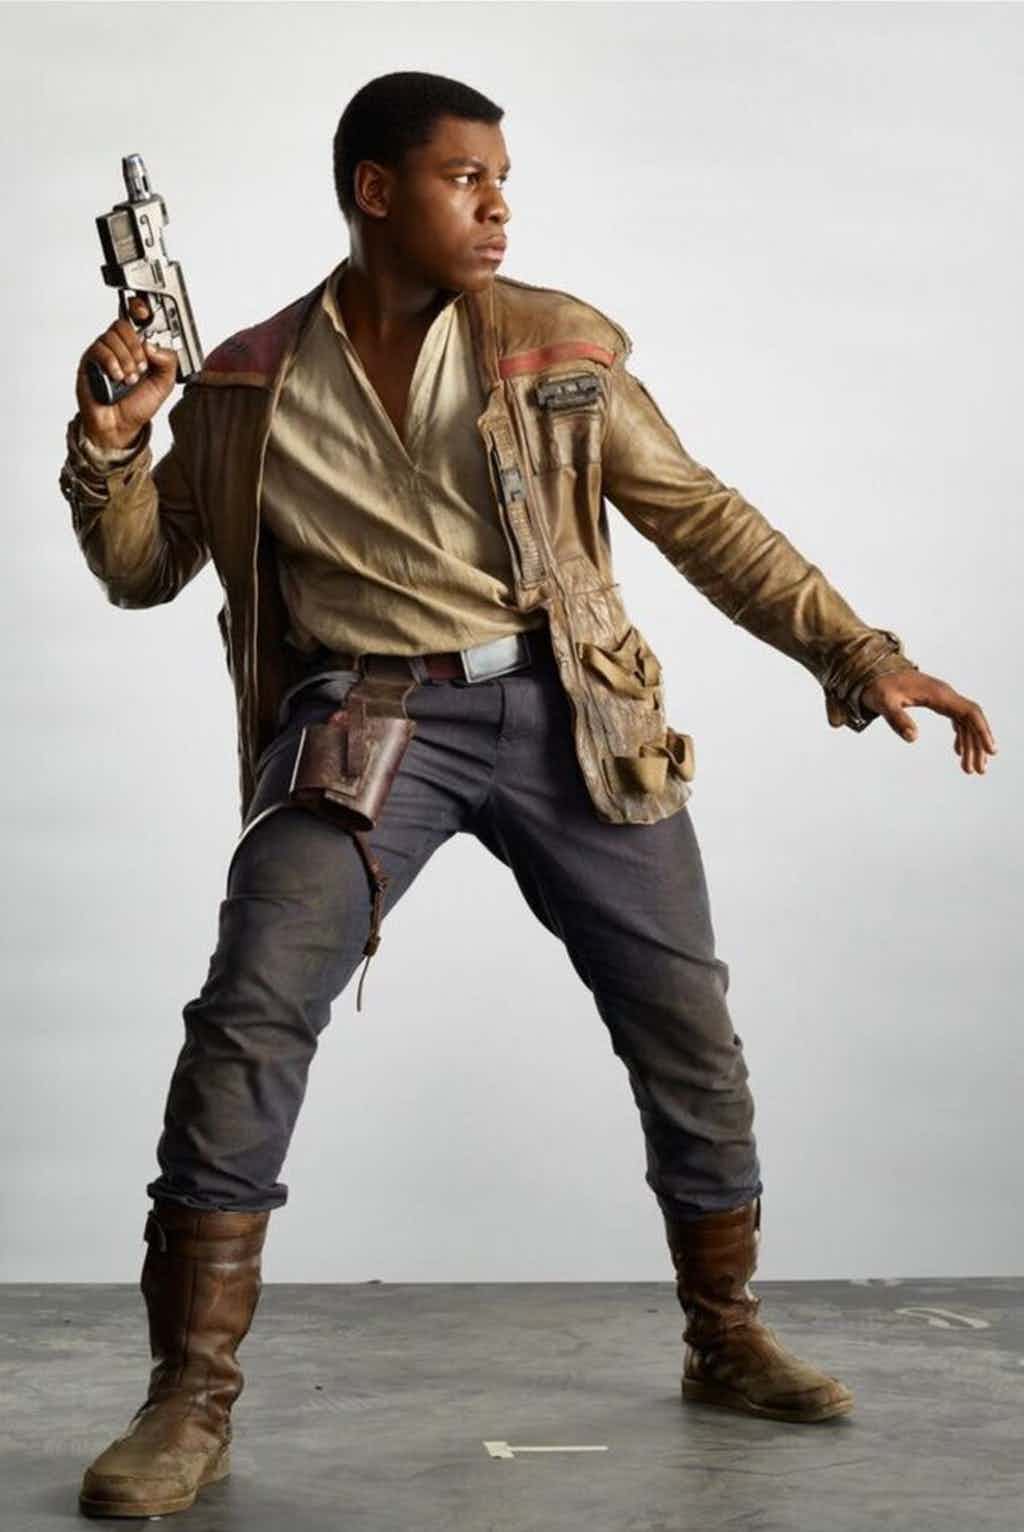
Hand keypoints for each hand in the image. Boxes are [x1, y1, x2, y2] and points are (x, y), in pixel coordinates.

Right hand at [75, 295, 178, 451]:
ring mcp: (103, 352)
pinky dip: (112, 362)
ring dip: (126, 359)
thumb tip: (152, 344)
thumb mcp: (164, 384)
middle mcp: (119, 346)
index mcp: (138, 347)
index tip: (145, 313)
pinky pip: (100, 349)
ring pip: (112, 337)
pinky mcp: (89, 361)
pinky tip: (117, 377)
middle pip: (124, 325)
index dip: (140, 309)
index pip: (136, 318)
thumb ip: (168, 361)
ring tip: (129, 379)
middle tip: (141, 368)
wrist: (119, 427)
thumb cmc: (137, 406)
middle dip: (136, 348)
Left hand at [859, 670, 996, 774]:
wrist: (873, 671)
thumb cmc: (878, 687)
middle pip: (971, 720)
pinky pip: (956, 719)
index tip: (990, 750)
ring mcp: (942, 697)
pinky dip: (960, 735)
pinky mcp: (936, 701)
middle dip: (978, 745)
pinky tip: (958, 751)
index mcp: (938, 694)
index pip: (969, 712)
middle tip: (978, 770)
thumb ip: (897, 719)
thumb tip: (912, 737)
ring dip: (970, 744)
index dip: (982, 731)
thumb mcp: (884, 703)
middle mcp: (945, 694)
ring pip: (964, 721)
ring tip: (969, 768)